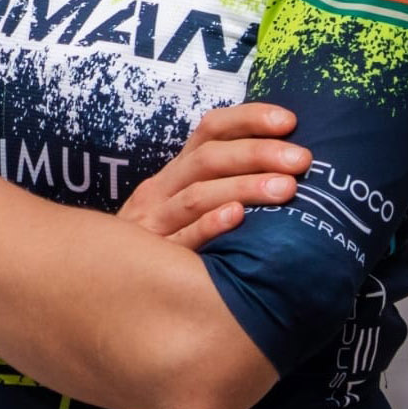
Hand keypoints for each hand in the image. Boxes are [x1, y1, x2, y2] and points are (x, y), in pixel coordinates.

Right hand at [117, 103, 310, 249]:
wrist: (106, 289)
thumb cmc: (166, 244)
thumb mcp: (185, 205)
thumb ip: (223, 185)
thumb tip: (288, 168)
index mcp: (175, 172)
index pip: (210, 130)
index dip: (248, 119)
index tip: (290, 121)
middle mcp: (161, 190)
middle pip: (209, 158)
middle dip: (258, 153)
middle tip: (301, 159)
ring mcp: (154, 224)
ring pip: (198, 195)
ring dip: (244, 187)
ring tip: (286, 189)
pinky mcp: (152, 262)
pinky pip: (182, 241)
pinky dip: (209, 226)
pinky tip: (237, 218)